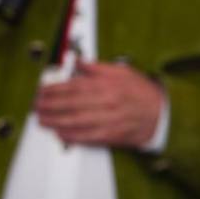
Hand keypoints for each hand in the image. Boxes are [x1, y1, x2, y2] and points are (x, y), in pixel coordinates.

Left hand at [34, 60, 164, 148]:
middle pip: (72, 104)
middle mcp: (107, 102)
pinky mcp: (113, 135)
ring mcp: (110, 120)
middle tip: (36, 106)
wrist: (163, 114)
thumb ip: (96, 67)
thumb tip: (78, 61)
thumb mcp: (121, 71)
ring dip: (57, 121)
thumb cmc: (142, 92)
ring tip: (43, 120)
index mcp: (107, 85)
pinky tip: (61, 134)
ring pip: (78, 121)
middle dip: (50, 105)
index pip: (74, 86)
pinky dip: (74, 137)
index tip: (41, 91)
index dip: (54, 89)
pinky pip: (90, 137)